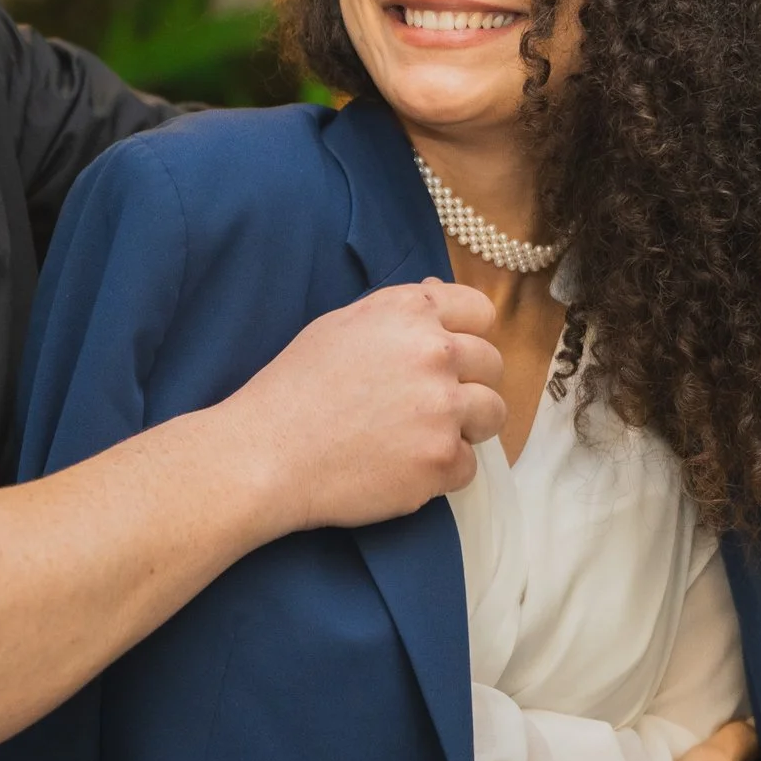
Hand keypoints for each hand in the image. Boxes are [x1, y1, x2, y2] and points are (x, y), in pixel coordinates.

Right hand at [227, 279, 502, 533]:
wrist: (267, 454)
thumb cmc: (294, 387)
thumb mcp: (340, 324)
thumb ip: (397, 309)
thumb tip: (437, 291)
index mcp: (411, 312)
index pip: (480, 311)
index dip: (467, 334)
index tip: (450, 357)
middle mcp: (436, 353)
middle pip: (492, 364)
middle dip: (468, 383)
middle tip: (428, 404)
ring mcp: (443, 409)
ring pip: (493, 413)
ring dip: (466, 425)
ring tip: (422, 435)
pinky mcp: (442, 460)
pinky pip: (469, 464)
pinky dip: (443, 469)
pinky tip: (403, 466)